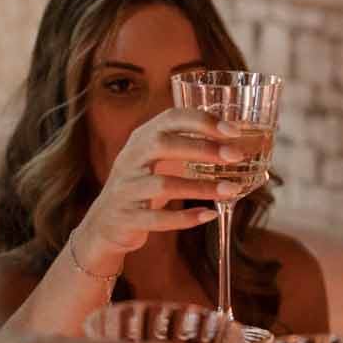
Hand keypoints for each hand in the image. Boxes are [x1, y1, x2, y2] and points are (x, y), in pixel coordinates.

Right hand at [69, 107, 247, 276]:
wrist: (106, 224)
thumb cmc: (142, 185)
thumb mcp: (158, 160)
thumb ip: (188, 147)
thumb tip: (236, 143)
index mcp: (141, 139)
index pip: (171, 118)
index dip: (202, 120)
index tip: (233, 130)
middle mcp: (130, 158)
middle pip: (163, 143)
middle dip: (202, 147)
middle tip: (236, 156)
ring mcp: (125, 188)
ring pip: (162, 184)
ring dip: (201, 188)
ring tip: (231, 190)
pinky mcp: (125, 217)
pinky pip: (156, 218)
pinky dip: (185, 218)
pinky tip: (208, 215)